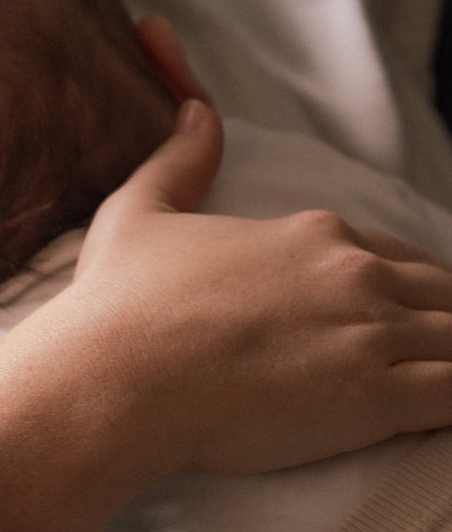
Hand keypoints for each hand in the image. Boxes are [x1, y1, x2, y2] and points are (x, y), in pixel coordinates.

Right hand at [74, 99, 451, 477]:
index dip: (401, 292)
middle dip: (442, 326)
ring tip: (434, 385)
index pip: (396, 257)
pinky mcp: (375, 398)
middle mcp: (352, 274)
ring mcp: (368, 334)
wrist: (112, 378)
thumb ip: (179, 160)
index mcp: (312, 235)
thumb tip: (198, 111)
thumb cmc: (119, 304)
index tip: (390, 323)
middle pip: (444, 296)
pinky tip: (439, 420)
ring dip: (450, 361)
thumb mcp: (139, 211)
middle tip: (422, 361)